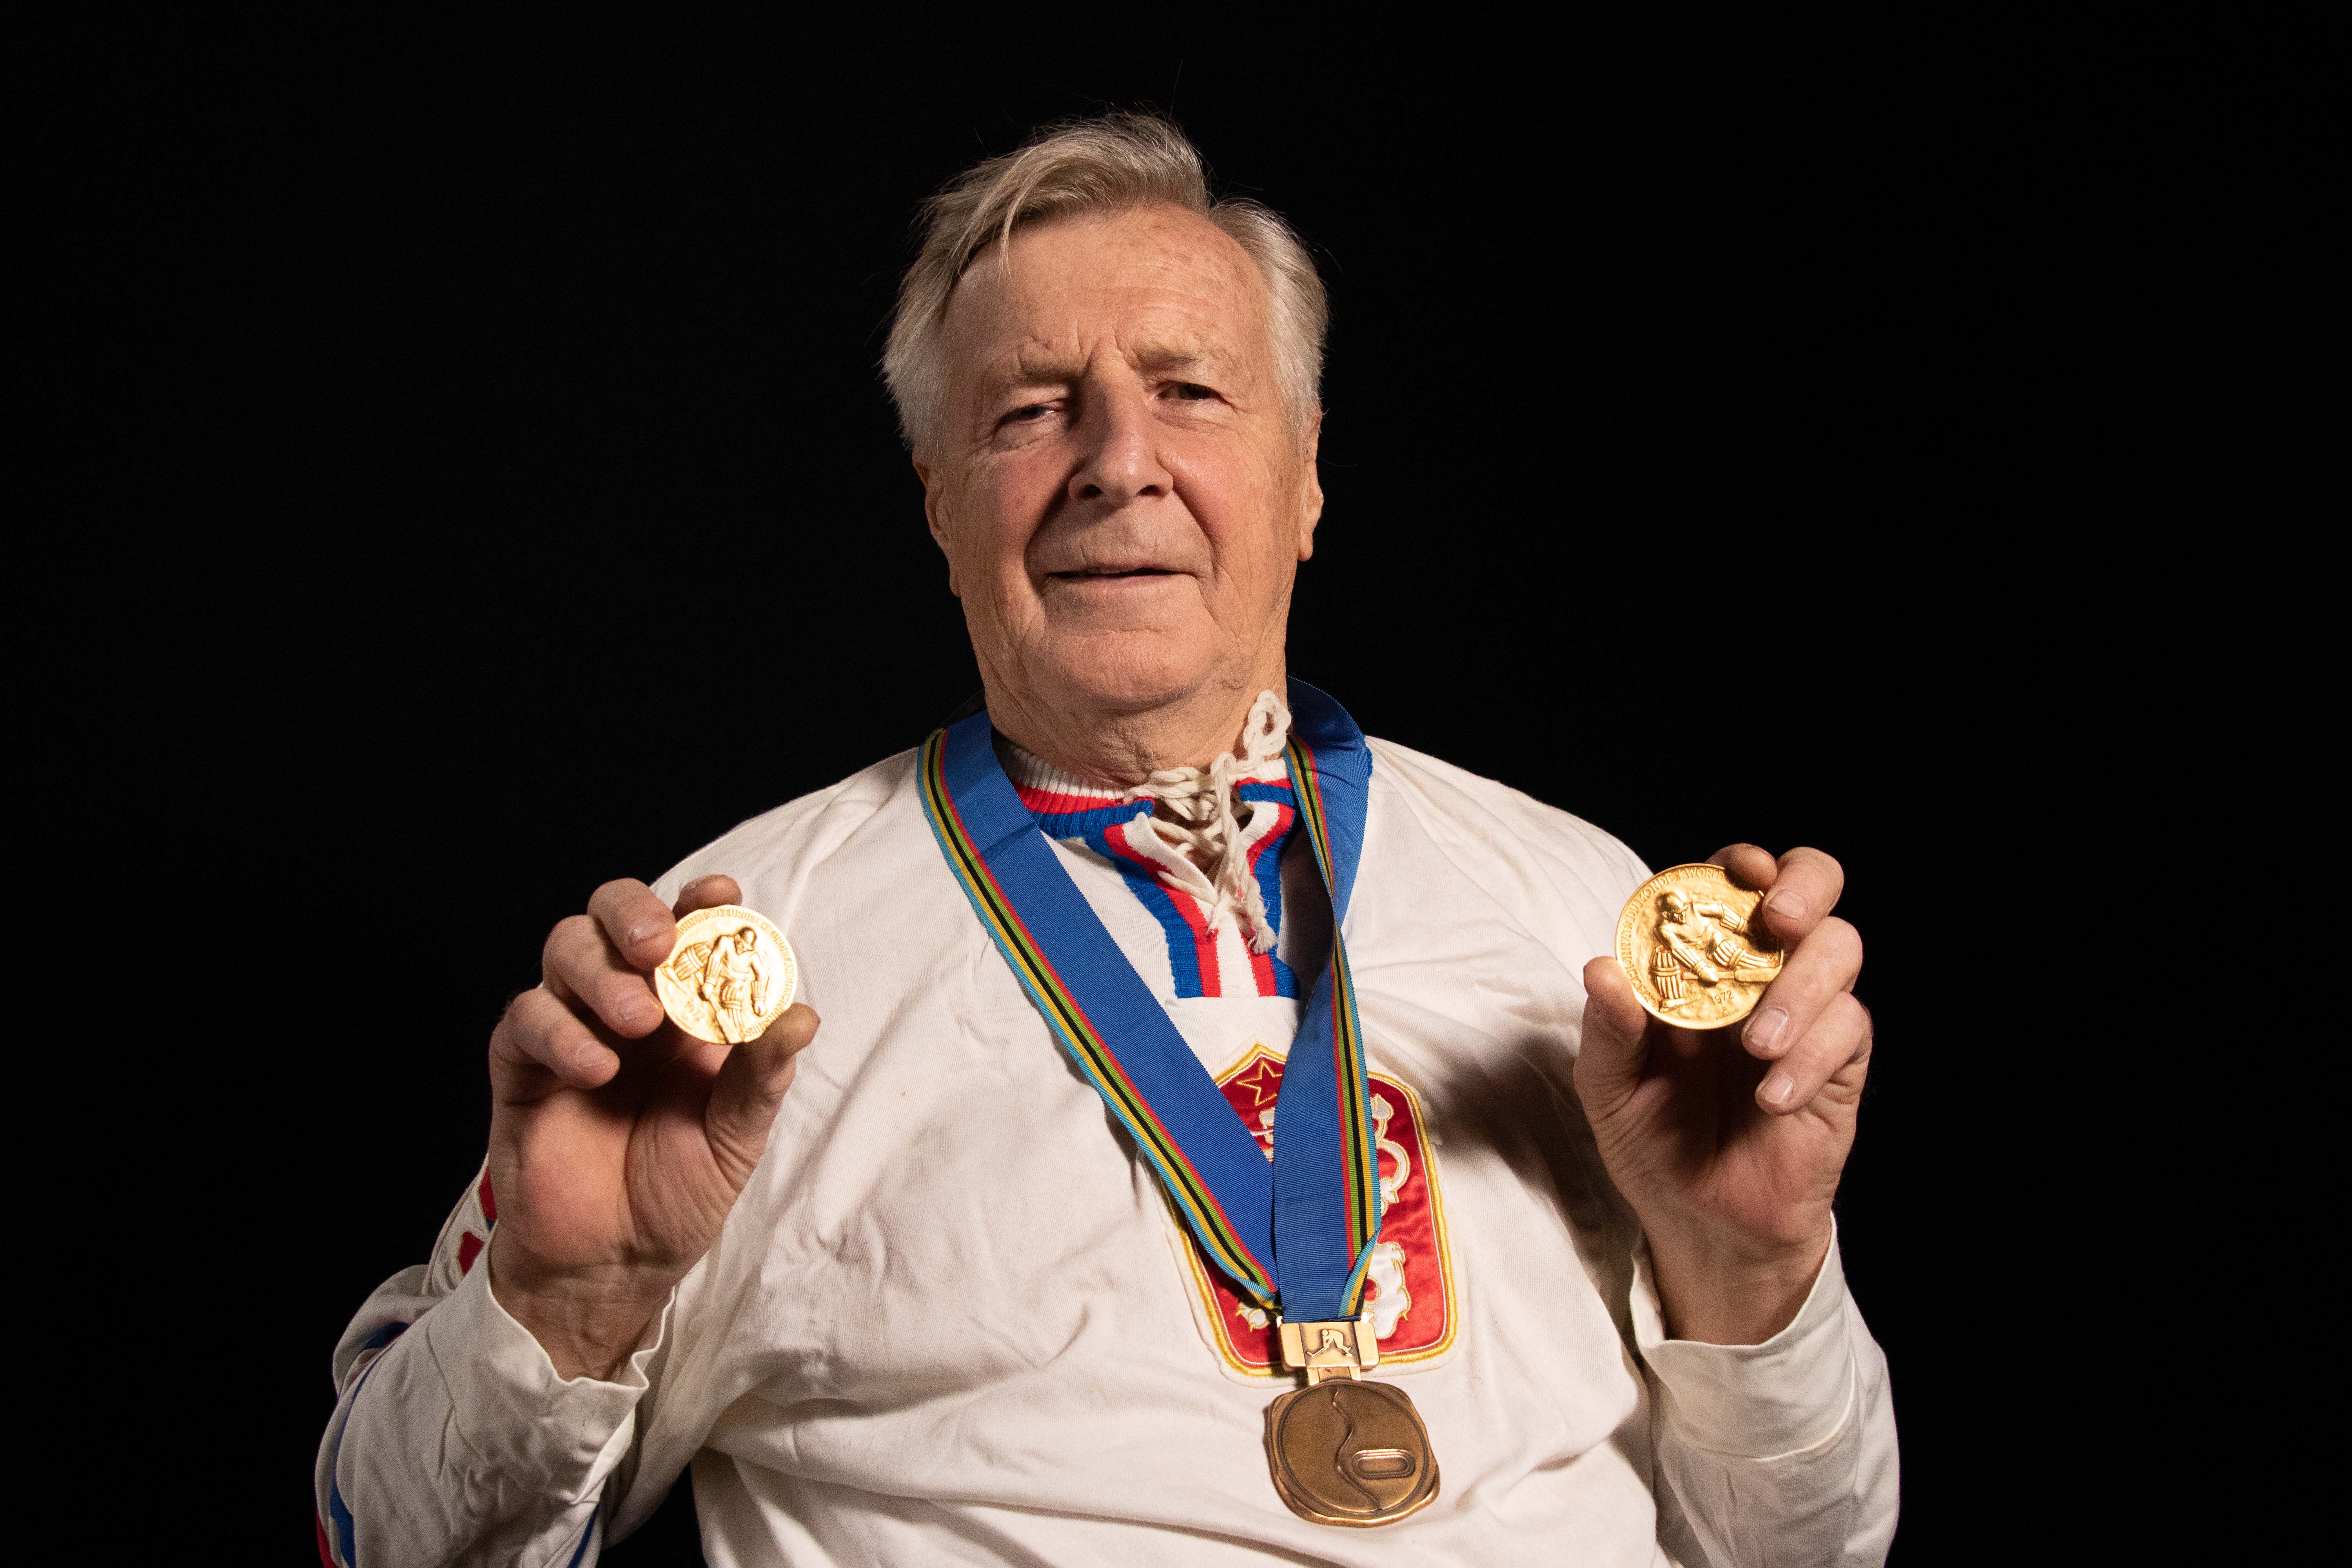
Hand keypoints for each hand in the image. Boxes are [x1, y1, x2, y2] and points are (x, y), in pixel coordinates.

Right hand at [485, 874, 818, 1377]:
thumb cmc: (679, 1190)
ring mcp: (570, 1027)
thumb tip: (802, 1017)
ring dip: (601, 973)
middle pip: (611, 914)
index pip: (686, 928)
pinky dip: (560, 1032)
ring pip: (564, 949)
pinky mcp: (522, 1066)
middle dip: (634, 913)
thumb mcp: (735, 1135)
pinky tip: (596, 1068)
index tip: (721, 895)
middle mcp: (625, 1003)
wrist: (617, 1263)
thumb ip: (762, 1075)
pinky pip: (526, 1019)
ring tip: (637, 1021)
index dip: (700, 901)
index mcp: (683, 1006)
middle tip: (659, 947)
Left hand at [1576, 846, 1869, 1344]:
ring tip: (1756, 1045)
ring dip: (1801, 988)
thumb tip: (1601, 968)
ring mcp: (1806, 1015)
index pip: (1734, 886)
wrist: (1700, 1223)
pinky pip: (1849, 1032)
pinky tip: (1773, 1100)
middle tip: (1779, 920)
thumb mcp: (1610, 1090)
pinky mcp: (1840, 1065)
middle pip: (1813, 892)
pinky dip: (1810, 1059)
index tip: (1739, 872)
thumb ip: (1608, 1030)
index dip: (1743, 866)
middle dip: (1805, 887)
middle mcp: (1761, 973)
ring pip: (1840, 951)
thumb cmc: (1652, 1142)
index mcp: (1703, 961)